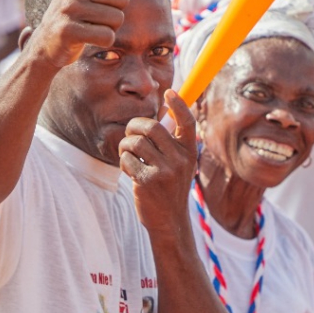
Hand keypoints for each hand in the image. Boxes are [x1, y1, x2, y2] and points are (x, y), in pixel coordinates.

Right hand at [26, 0, 130, 69]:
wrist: (49, 41)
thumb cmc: (74, 6)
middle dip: (115, 12)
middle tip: (94, 15)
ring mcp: (68, 6)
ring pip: (118, 20)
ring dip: (109, 27)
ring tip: (89, 25)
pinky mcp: (67, 31)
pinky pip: (107, 37)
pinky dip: (103, 41)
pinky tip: (87, 38)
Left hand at [119, 90, 198, 235]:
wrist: (170, 221)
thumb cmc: (170, 187)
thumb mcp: (180, 165)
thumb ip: (171, 143)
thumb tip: (161, 115)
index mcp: (189, 152)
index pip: (186, 122)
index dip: (178, 104)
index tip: (169, 92)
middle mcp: (180, 159)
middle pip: (151, 127)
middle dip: (133, 126)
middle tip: (129, 133)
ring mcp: (165, 171)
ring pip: (134, 142)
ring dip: (125, 146)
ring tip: (129, 156)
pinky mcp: (148, 182)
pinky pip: (127, 160)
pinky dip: (124, 163)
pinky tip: (131, 172)